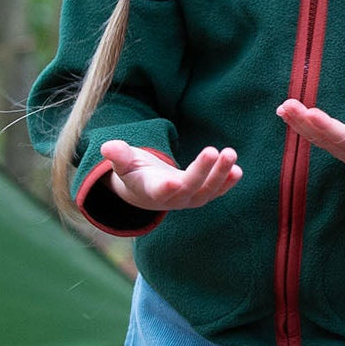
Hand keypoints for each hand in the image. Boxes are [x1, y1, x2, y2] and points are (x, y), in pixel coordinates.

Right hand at [99, 140, 241, 211]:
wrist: (147, 190)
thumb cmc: (134, 172)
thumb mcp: (124, 163)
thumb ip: (118, 156)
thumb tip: (108, 146)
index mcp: (152, 191)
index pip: (161, 191)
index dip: (167, 187)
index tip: (173, 181)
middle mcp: (174, 199)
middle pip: (191, 187)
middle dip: (203, 170)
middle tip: (214, 150)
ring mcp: (190, 199)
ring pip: (208, 190)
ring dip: (221, 174)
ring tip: (230, 153)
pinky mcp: (202, 194)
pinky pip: (217, 191)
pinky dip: (227, 182)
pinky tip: (237, 170)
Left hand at [275, 100, 344, 198]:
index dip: (327, 126)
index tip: (311, 113)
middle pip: (324, 136)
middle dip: (305, 121)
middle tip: (287, 104)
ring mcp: (344, 152)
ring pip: (317, 138)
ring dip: (298, 122)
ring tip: (282, 107)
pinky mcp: (341, 149)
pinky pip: (318, 137)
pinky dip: (302, 125)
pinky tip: (287, 113)